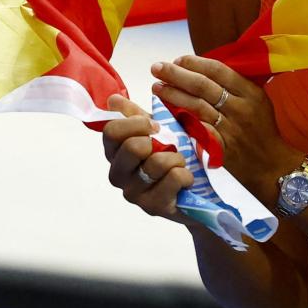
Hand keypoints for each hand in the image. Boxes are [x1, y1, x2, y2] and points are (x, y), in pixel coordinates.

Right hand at [102, 94, 193, 222]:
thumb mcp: (155, 131)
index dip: (136, 123)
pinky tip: (185, 180)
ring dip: (176, 158)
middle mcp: (119, 174)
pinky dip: (186, 174)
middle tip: (170, 145)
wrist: (196, 190)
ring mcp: (134, 193)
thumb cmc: (172, 155)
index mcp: (115, 152)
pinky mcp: (154, 207)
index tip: (154, 125)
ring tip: (179, 163)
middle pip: (132, 147)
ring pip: (157, 163)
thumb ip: (135, 115)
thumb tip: (113, 100)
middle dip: (157, 141)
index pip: (111, 131)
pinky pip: (174, 178)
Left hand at [151, 55, 303, 204]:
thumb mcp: (259, 101)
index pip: (218, 70)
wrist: (274, 166)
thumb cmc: (263, 131)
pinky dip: (181, 120)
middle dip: (176, 74)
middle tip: (156, 68)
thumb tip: (203, 68)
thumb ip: (235, 86)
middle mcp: (240, 108)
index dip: (194, 63)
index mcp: (250, 92)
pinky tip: (166, 113)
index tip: (177, 59)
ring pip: (196, 106)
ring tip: (156, 87)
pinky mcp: (221, 148)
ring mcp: (230, 129)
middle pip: (202, 86)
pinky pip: (197, 130)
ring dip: (172, 95)